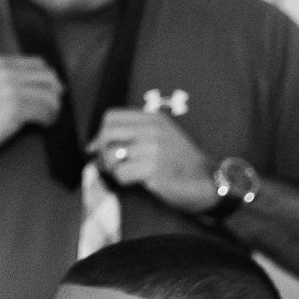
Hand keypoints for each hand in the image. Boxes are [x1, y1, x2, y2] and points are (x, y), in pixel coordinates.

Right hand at [0, 55, 61, 162]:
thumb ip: (8, 77)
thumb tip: (43, 83)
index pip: (39, 63)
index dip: (49, 78)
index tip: (52, 91)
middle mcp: (5, 73)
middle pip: (48, 77)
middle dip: (55, 93)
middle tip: (54, 107)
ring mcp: (9, 90)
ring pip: (49, 95)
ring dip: (53, 109)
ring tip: (49, 118)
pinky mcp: (14, 109)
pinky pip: (44, 111)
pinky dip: (48, 119)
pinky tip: (43, 125)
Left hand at [89, 108, 217, 212]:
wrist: (206, 179)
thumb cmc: (178, 162)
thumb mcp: (157, 139)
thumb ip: (128, 137)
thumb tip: (91, 146)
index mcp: (153, 119)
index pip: (111, 116)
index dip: (101, 134)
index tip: (101, 148)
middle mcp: (152, 130)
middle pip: (107, 134)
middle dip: (102, 151)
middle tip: (110, 164)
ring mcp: (153, 148)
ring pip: (111, 156)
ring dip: (113, 168)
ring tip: (127, 173)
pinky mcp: (153, 168)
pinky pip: (121, 173)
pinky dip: (123, 180)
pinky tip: (137, 181)